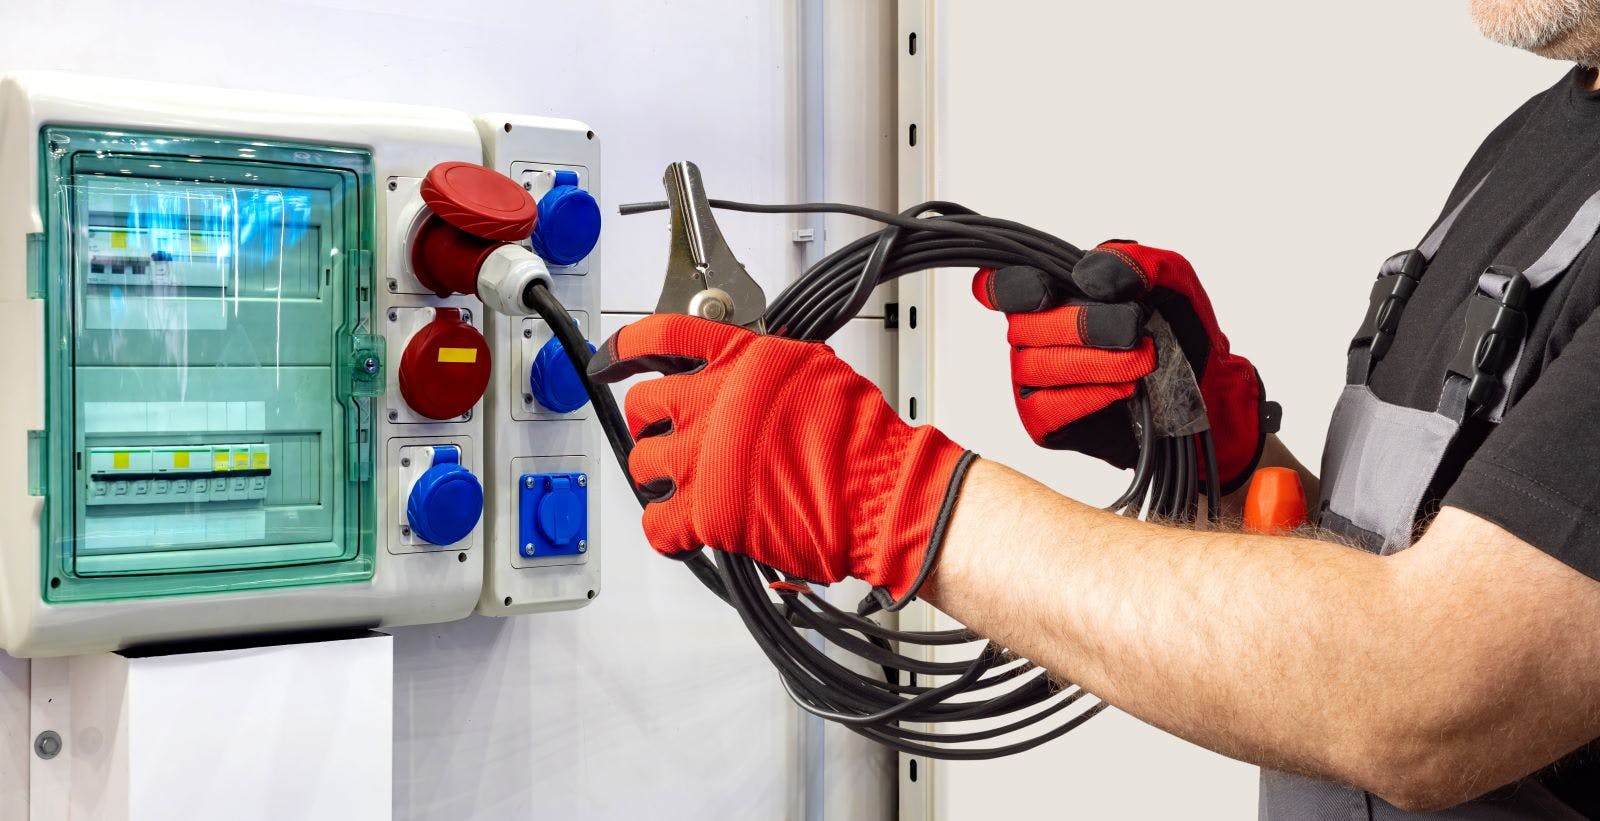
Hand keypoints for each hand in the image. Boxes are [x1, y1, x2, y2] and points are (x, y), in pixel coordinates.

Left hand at [587, 314, 974, 606]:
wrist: (880, 492)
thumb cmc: (861, 438)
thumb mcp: (812, 368)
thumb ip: (762, 364)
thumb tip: (742, 367)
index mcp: (738, 361)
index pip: (659, 336)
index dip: (624, 347)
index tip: (611, 358)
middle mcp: (713, 402)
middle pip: (643, 404)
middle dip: (651, 422)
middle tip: (670, 437)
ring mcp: (703, 457)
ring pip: (643, 463)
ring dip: (660, 476)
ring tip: (686, 486)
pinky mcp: (706, 511)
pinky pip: (656, 524)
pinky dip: (666, 531)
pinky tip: (685, 530)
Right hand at [973, 241, 1267, 492]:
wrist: (1206, 385)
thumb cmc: (1179, 328)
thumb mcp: (1170, 277)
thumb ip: (1132, 260)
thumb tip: (1090, 274)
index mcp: (1052, 293)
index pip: (999, 286)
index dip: (1009, 287)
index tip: (1046, 292)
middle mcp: (1033, 335)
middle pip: (1023, 326)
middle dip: (1083, 326)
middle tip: (1134, 329)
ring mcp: (1034, 379)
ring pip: (1037, 366)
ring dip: (1097, 362)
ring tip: (1143, 362)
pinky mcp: (1045, 420)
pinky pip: (1044, 407)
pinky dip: (1087, 396)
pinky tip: (1124, 389)